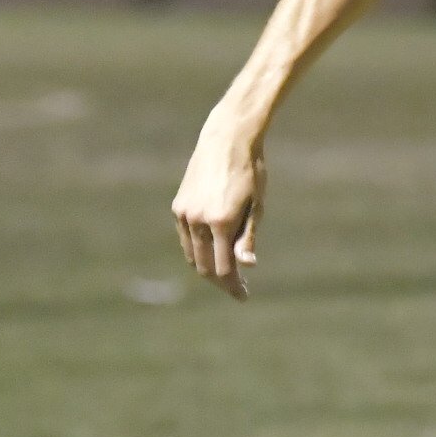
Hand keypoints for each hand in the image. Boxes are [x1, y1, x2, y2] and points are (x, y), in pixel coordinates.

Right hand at [171, 113, 266, 299]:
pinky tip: (212, 251)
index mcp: (221, 222)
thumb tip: (247, 266)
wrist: (226, 140)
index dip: (234, 286)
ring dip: (207, 267)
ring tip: (226, 274)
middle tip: (237, 288)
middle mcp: (198, 220)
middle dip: (221, 282)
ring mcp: (185, 213)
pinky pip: (186, 237)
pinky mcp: (178, 206)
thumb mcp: (257, 205)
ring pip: (192, 254)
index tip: (244, 296)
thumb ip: (248, 236)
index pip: (224, 269)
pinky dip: (197, 249)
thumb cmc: (250, 172)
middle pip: (205, 266)